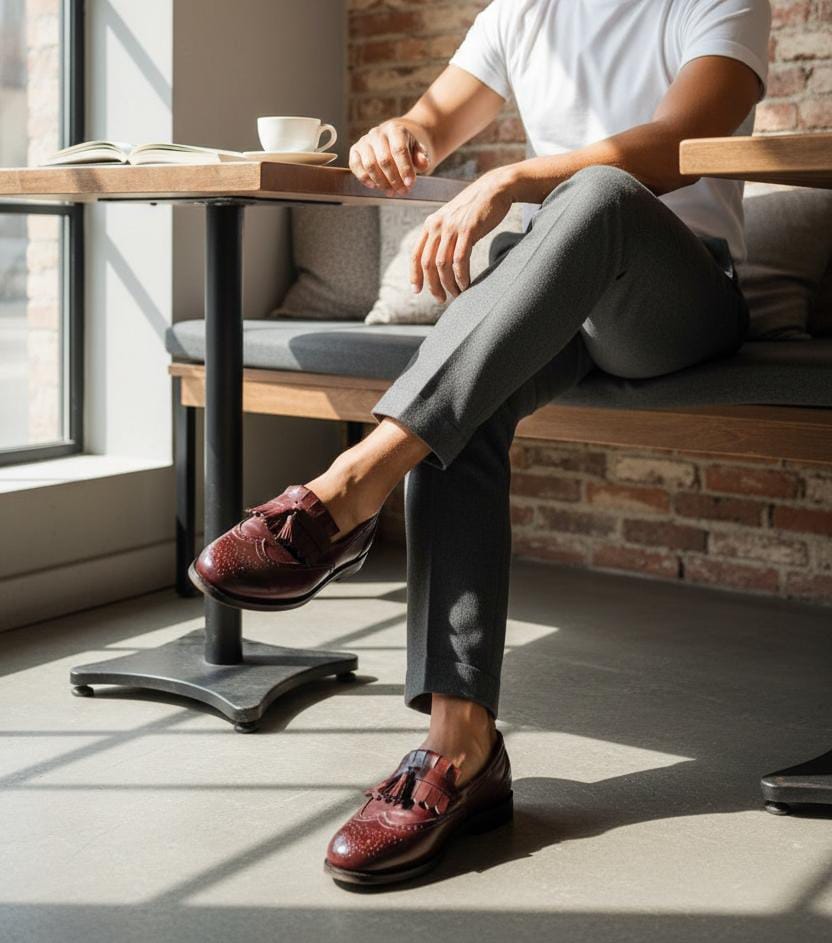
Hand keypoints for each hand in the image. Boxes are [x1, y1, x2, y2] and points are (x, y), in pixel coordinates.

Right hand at [349, 119, 430, 195]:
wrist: (393, 139)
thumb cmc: (407, 148)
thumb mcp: (418, 150)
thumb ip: (421, 157)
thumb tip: (423, 163)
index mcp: (395, 129)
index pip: (398, 149)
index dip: (404, 168)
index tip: (410, 184)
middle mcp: (378, 133)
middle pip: (384, 159)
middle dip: (394, 179)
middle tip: (402, 191)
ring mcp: (365, 141)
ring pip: (370, 164)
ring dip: (381, 182)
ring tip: (391, 192)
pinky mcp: (355, 150)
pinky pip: (355, 165)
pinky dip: (363, 177)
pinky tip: (374, 186)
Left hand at [411, 170, 512, 301]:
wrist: (495, 188)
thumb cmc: (476, 208)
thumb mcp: (452, 219)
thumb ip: (443, 236)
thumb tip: (438, 261)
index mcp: (431, 224)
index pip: (416, 254)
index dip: (415, 275)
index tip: (416, 291)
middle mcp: (437, 225)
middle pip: (428, 264)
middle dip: (433, 285)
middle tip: (441, 299)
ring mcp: (452, 227)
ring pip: (443, 265)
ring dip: (449, 284)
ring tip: (457, 294)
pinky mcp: (468, 229)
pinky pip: (460, 260)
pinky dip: (461, 276)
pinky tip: (466, 285)